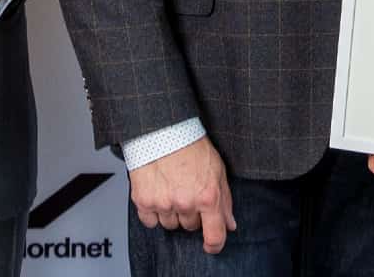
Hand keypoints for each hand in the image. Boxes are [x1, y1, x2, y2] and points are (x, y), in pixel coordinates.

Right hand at [130, 137, 234, 254]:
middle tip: (187, 191)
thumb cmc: (190, 145)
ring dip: (172, 213)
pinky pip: (150, 221)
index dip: (214, 244)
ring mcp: (163, 203)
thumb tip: (229, 224)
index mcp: (207, 196)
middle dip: (191, 213)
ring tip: (171, 189)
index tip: (211, 245)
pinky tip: (157, 194)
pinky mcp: (143, 200)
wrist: (162, 129)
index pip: (214, 235)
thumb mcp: (217, 170)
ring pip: (170, 225)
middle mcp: (185, 202)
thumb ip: (224, 200)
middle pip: (190, 226)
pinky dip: (153, 212)